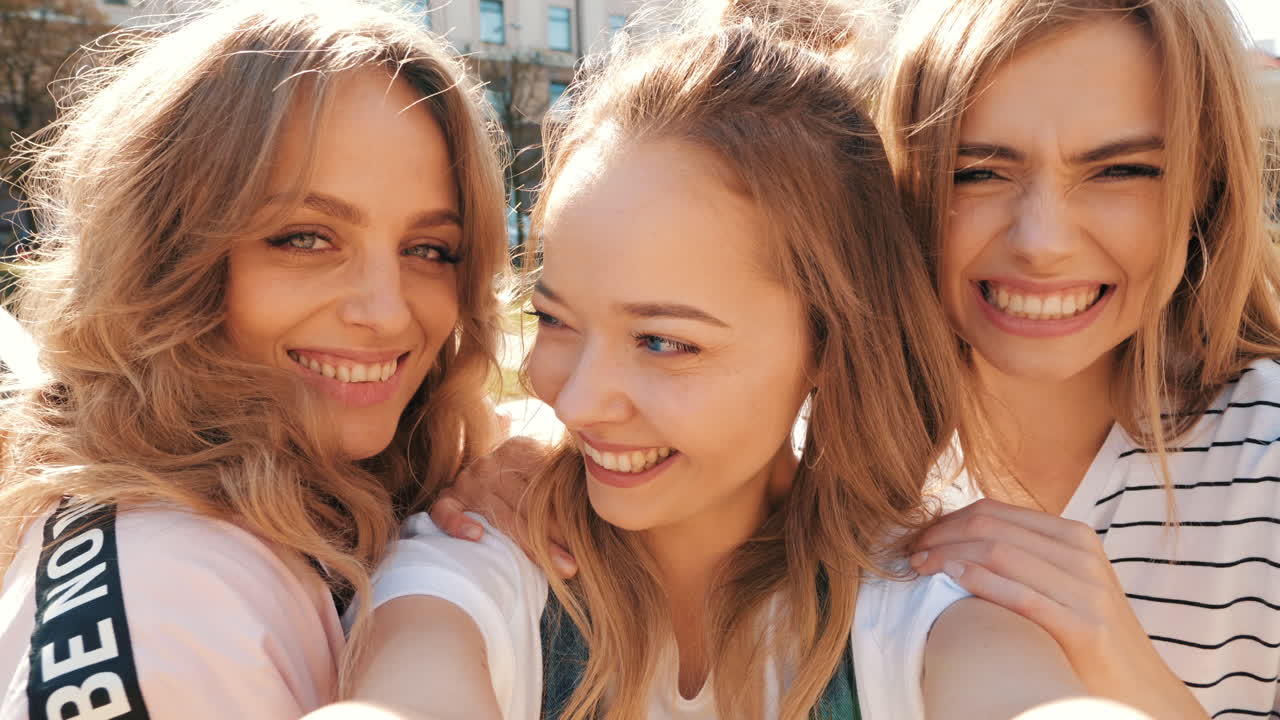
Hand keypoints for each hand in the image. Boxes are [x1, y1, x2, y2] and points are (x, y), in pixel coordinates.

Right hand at [429, 435, 578, 577]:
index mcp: (520, 449)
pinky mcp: (447, 498)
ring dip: (527, 543)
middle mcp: (491, 462)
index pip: (545, 483)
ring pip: (498, 514)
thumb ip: (566, 484)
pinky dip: (458, 522)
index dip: (566, 514)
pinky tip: (476, 536)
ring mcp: (467, 480)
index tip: (586, 541)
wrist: (485, 479)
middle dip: (554, 536)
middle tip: (575, 564)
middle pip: (526, 502)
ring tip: (557, 566)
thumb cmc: (525, 489)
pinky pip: (446, 511)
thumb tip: (606, 513)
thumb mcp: (545, 477)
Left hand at [909, 499, 1207, 719]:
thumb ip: (1024, 555)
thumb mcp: (1063, 580)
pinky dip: (978, 580)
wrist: (1138, 686)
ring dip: (948, 554)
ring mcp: (1087, 590)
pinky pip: (1020, 594)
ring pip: (1000, 552)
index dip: (948, 520)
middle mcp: (1082, 555)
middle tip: (910, 551)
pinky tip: (950, 578)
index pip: (995, 511)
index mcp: (1074, 536)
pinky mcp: (1084, 627)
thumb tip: (961, 536)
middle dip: (941, 534)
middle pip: (991, 526)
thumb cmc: (1086, 633)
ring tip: (918, 566)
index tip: (918, 536)